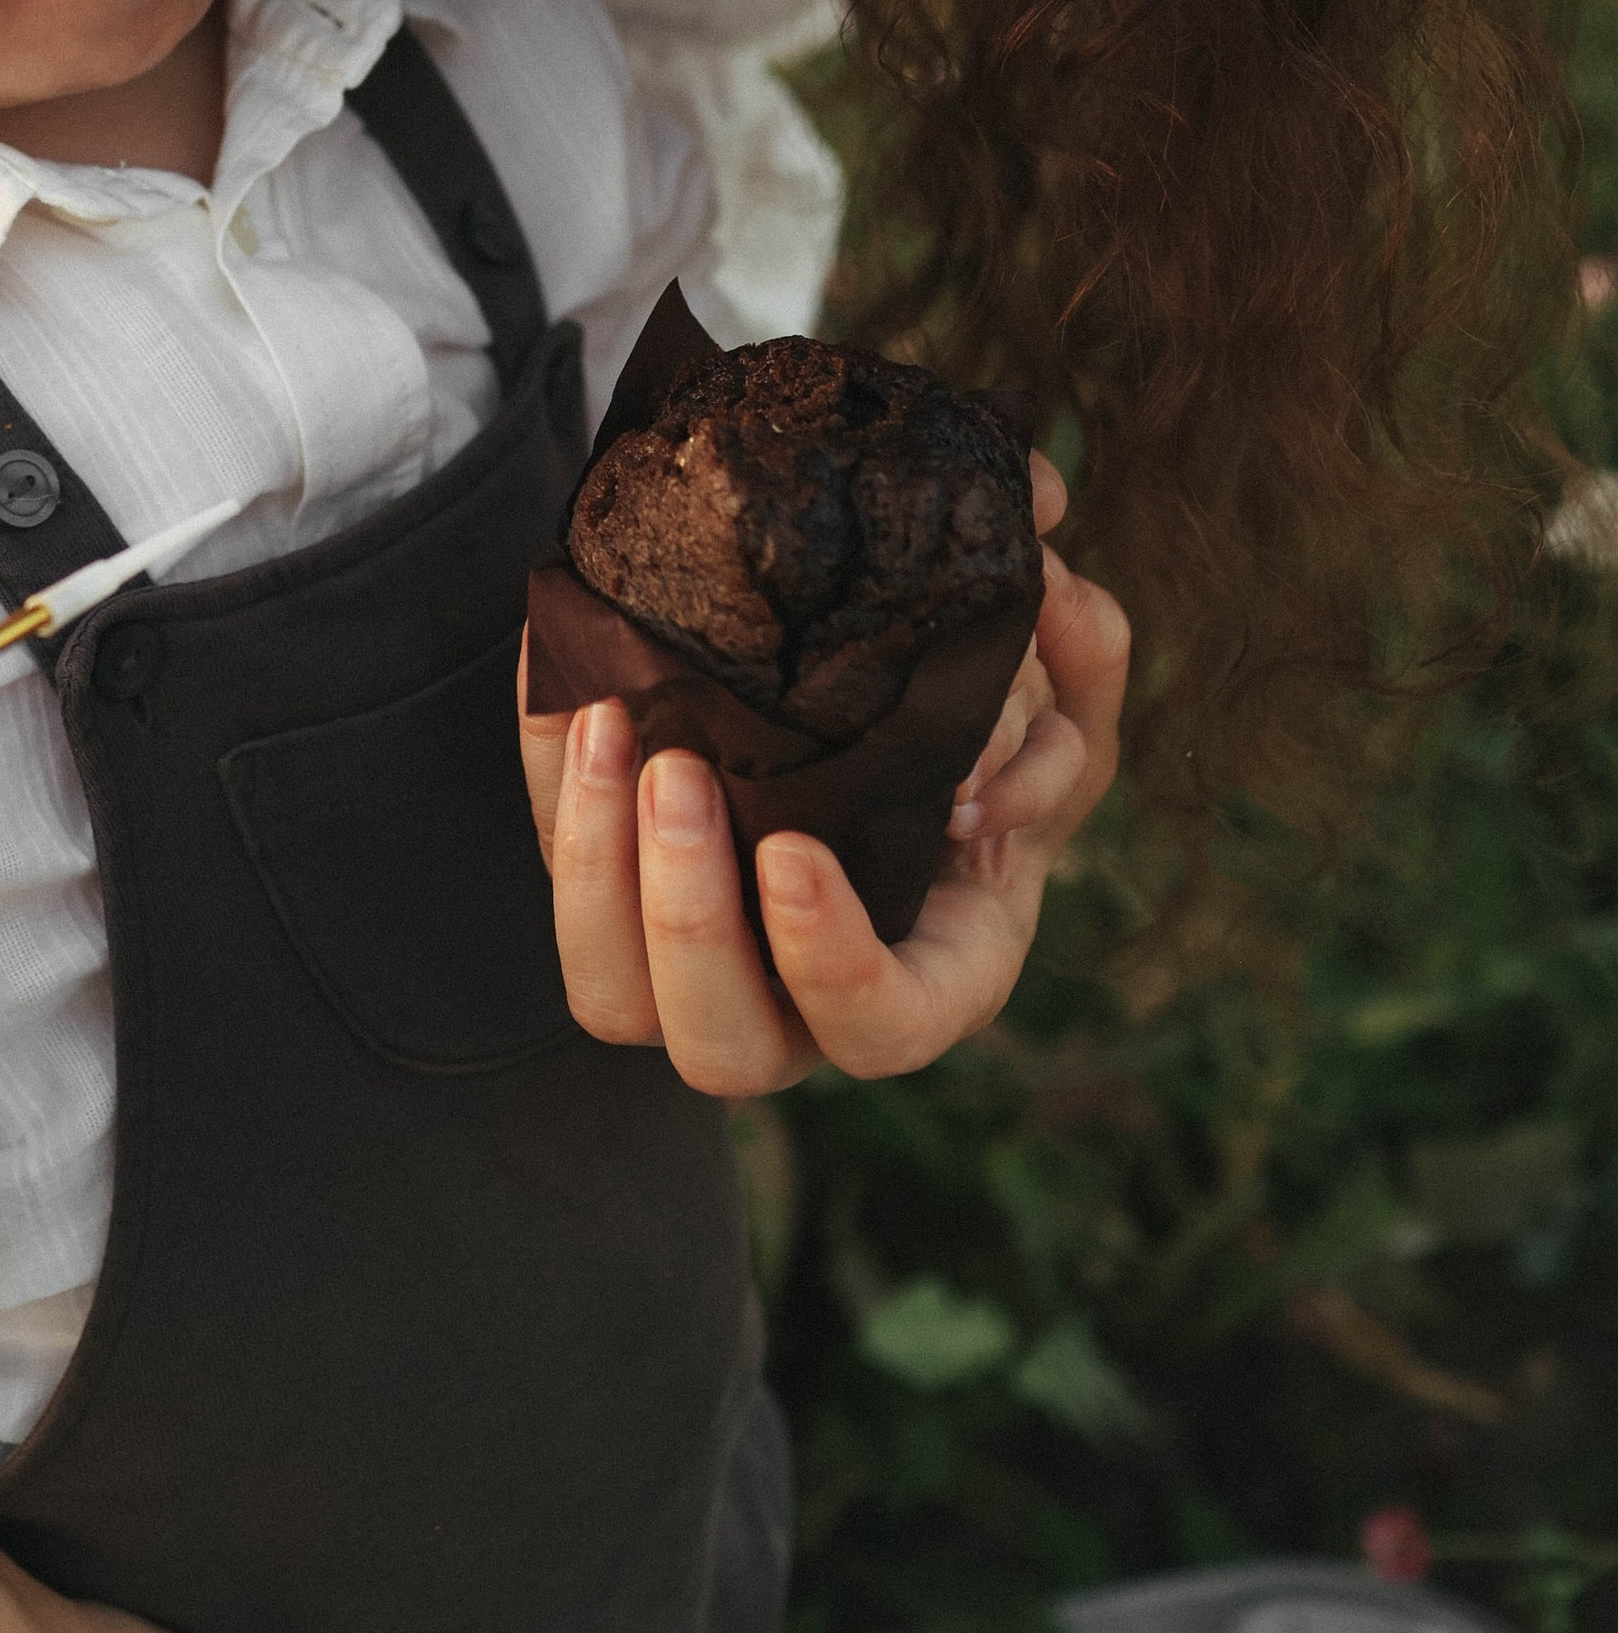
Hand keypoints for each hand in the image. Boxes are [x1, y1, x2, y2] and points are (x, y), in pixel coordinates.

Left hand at [518, 450, 1128, 1095]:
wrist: (872, 680)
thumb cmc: (988, 724)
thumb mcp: (1059, 688)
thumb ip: (1077, 650)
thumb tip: (1048, 589)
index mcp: (923, 975)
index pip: (879, 1030)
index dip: (831, 969)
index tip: (794, 853)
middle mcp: (794, 1001)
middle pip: (720, 1044)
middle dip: (688, 921)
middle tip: (680, 777)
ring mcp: (690, 959)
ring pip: (610, 992)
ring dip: (598, 869)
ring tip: (615, 730)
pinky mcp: (613, 884)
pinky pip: (559, 866)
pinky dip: (556, 784)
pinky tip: (582, 687)